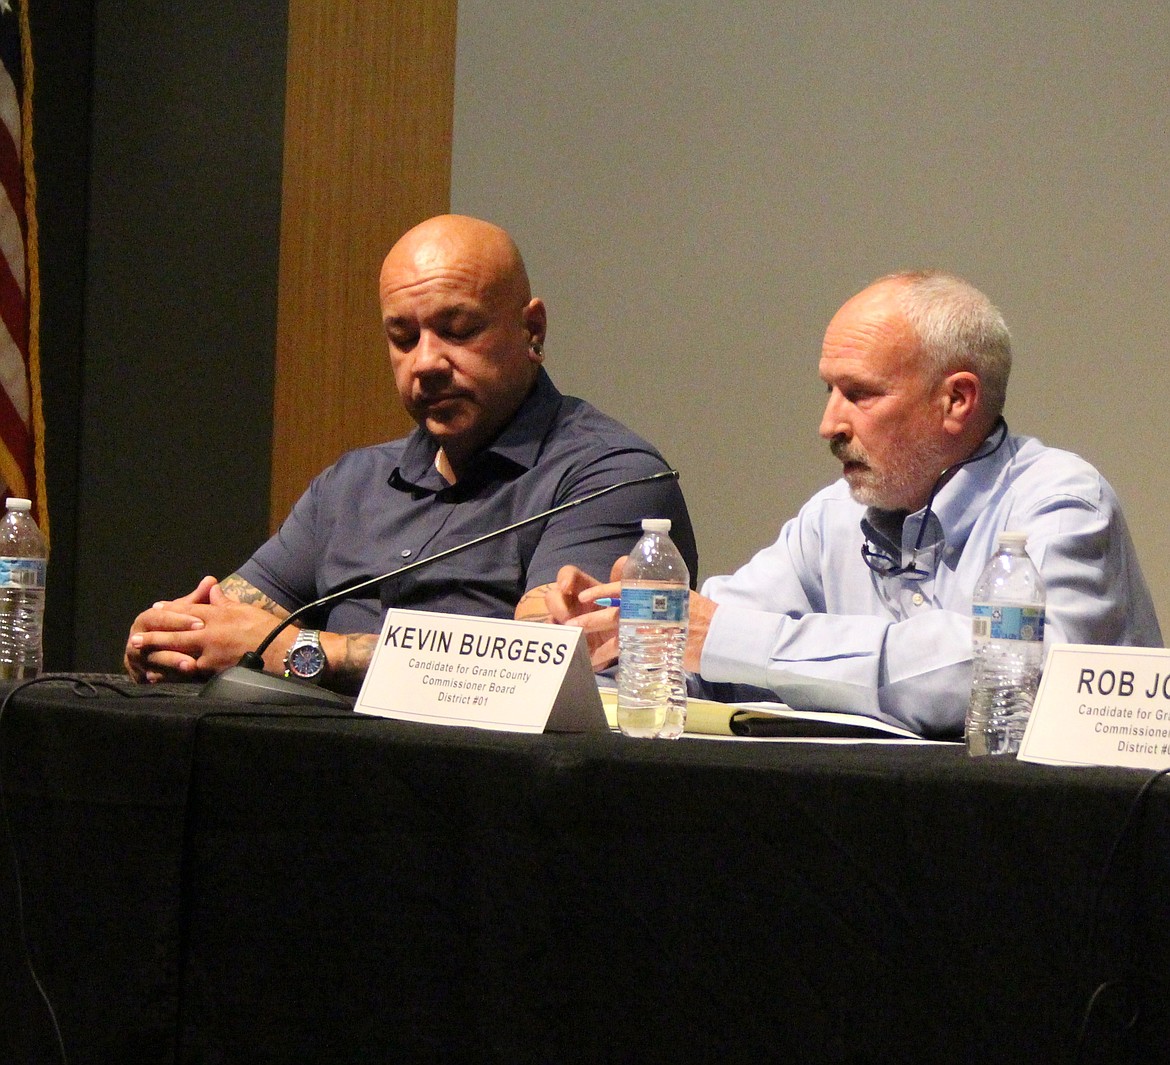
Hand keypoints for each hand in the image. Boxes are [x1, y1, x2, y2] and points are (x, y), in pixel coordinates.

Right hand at [124, 575, 215, 681]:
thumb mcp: (184, 613)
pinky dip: (165, 679)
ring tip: (191, 665)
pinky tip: (179, 681)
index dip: (179, 619)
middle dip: (176, 641)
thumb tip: (211, 581)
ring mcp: (136, 658)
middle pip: (153, 638)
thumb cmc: (173, 628)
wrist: (152, 652)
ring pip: (152, 660)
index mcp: (146, 620)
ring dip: (171, 662)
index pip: (159, 616)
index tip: (201, 623)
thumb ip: (197, 599)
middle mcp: (136, 638)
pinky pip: (151, 678)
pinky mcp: (139, 676)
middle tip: (198, 643)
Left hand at [125, 578, 291, 681]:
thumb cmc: (267, 628)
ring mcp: (210, 653)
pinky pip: (189, 672)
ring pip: (178, 653)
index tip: (155, 610)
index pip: (188, 611)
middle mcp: (210, 633)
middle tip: (135, 637)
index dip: (169, 610)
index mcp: (218, 615)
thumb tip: (214, 589)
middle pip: (176, 633)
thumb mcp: (246, 609)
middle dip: (154, 636)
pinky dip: (173, 674)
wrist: (282, 651)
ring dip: (158, 656)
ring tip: (142, 658)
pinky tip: (162, 676)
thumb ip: (225, 602)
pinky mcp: (215, 670)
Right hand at [545, 559, 624, 668]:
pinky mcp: (572, 648)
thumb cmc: (622, 612)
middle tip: (570, 620)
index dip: (564, 578)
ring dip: (562, 628)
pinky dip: (580, 650)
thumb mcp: (624, 597)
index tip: (566, 587)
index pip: (567, 575)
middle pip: (552, 597)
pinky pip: (567, 648)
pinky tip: (592, 653)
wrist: (628, 641)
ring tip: (577, 637)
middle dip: (558, 607)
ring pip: (551, 623)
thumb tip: (624, 561)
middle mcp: (570, 605)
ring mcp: (566, 626)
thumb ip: (622, 580)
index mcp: (582, 589)